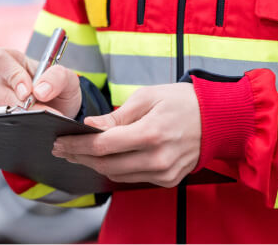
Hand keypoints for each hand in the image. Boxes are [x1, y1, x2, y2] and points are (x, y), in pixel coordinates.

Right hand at [0, 46, 82, 118]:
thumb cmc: (59, 90)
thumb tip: (40, 91)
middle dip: (14, 101)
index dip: (10, 74)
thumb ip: (57, 77)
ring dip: (18, 116)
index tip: (28, 91)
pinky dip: (16, 126)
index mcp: (13, 60)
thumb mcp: (67, 79)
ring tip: (39, 120)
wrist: (61, 113)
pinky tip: (31, 127)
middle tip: (37, 111)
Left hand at [51, 83, 200, 186]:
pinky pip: (133, 178)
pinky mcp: (168, 179)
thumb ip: (117, 115)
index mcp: (151, 133)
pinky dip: (116, 169)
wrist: (217, 118)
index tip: (60, 142)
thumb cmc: (182, 101)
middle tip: (62, 149)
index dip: (77, 145)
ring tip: (78, 153)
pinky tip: (105, 158)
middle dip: (80, 156)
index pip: (103, 145)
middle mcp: (158, 158)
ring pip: (117, 175)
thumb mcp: (147, 97)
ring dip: (95, 165)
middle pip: (107, 164)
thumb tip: (91, 126)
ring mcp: (164, 172)